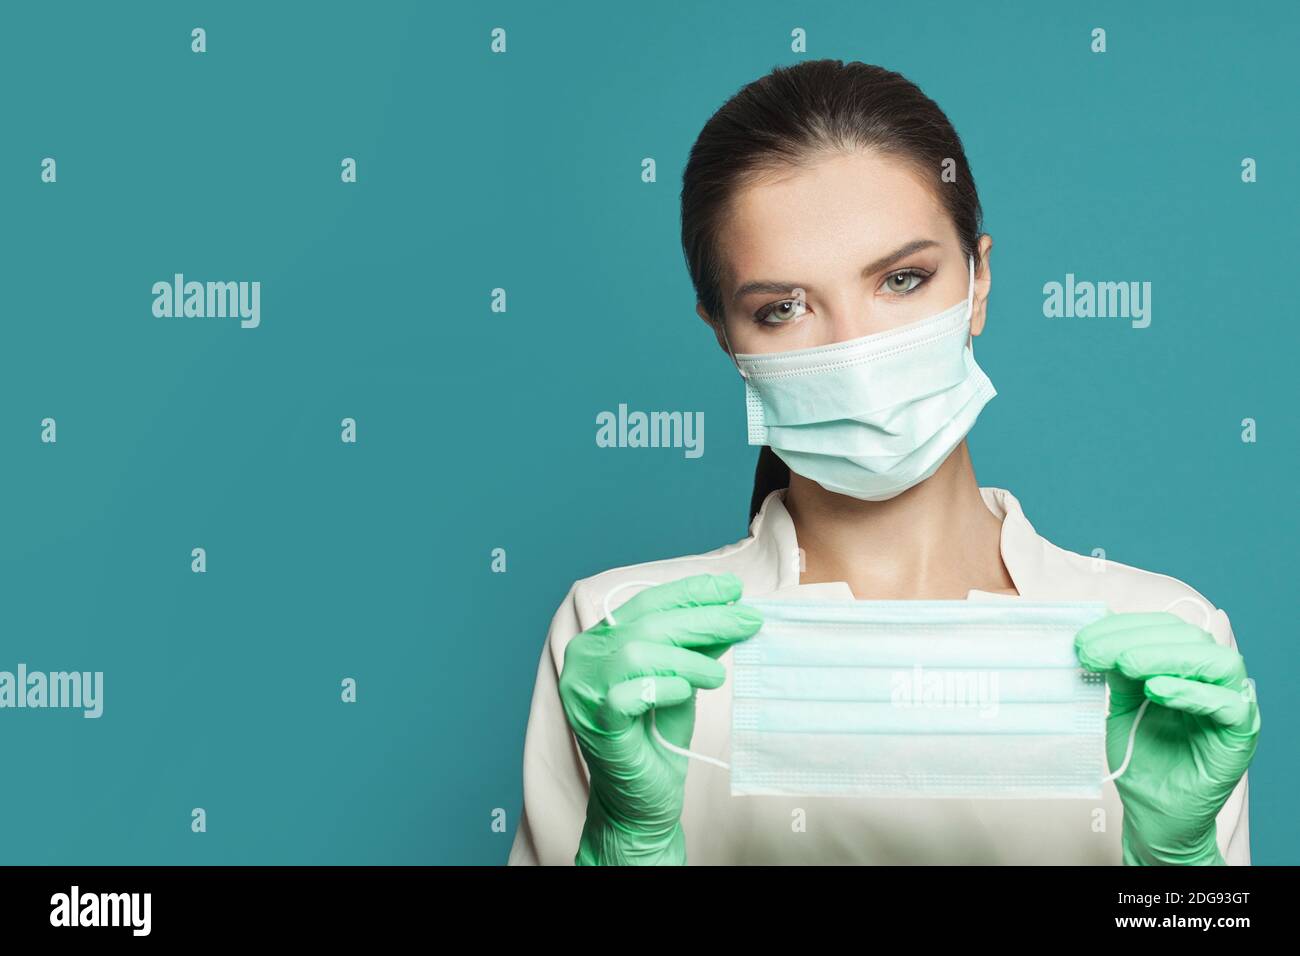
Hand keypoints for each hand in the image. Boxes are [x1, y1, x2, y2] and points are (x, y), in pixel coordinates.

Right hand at [559, 573, 761, 864]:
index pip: (648, 603)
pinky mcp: (595, 723)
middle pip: (649, 624)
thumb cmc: (657, 737)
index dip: (691, 593)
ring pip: (637, 652)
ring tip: (718, 676)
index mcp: (602, 639)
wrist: (640, 801)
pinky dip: (662, 689)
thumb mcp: (683, 680)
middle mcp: (585, 658)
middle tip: (748, 621)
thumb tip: (734, 612)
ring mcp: (583, 690)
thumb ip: (698, 646)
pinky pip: (627, 695)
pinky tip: (685, 693)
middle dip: (705, 619)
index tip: (733, 589)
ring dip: (687, 660)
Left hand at [1075, 611, 1260, 864]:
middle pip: (1188, 638)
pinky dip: (1193, 693)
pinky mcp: (1240, 735)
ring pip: (1216, 662)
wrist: (1152, 811)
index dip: (1123, 626)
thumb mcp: (1120, 704)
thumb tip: (1094, 635)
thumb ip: (1116, 671)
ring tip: (1126, 666)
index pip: (1163, 628)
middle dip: (1135, 639)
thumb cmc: (1142, 756)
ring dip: (1165, 657)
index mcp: (1185, 665)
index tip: (1084, 639)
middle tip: (1094, 652)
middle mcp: (1212, 679)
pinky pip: (1229, 705)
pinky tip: (1157, 691)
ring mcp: (1231, 705)